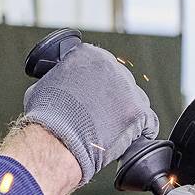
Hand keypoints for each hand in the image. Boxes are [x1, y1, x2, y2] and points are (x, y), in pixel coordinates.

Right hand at [20, 42, 157, 182]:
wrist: (55, 139)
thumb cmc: (46, 117)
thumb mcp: (45, 84)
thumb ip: (61, 78)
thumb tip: (61, 84)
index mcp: (89, 55)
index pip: (103, 67)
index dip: (99, 85)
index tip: (95, 98)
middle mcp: (112, 66)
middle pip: (121, 83)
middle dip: (114, 99)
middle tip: (101, 116)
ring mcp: (128, 89)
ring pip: (136, 101)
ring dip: (126, 114)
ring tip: (110, 130)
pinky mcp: (138, 112)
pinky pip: (149, 122)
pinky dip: (141, 132)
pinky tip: (129, 139)